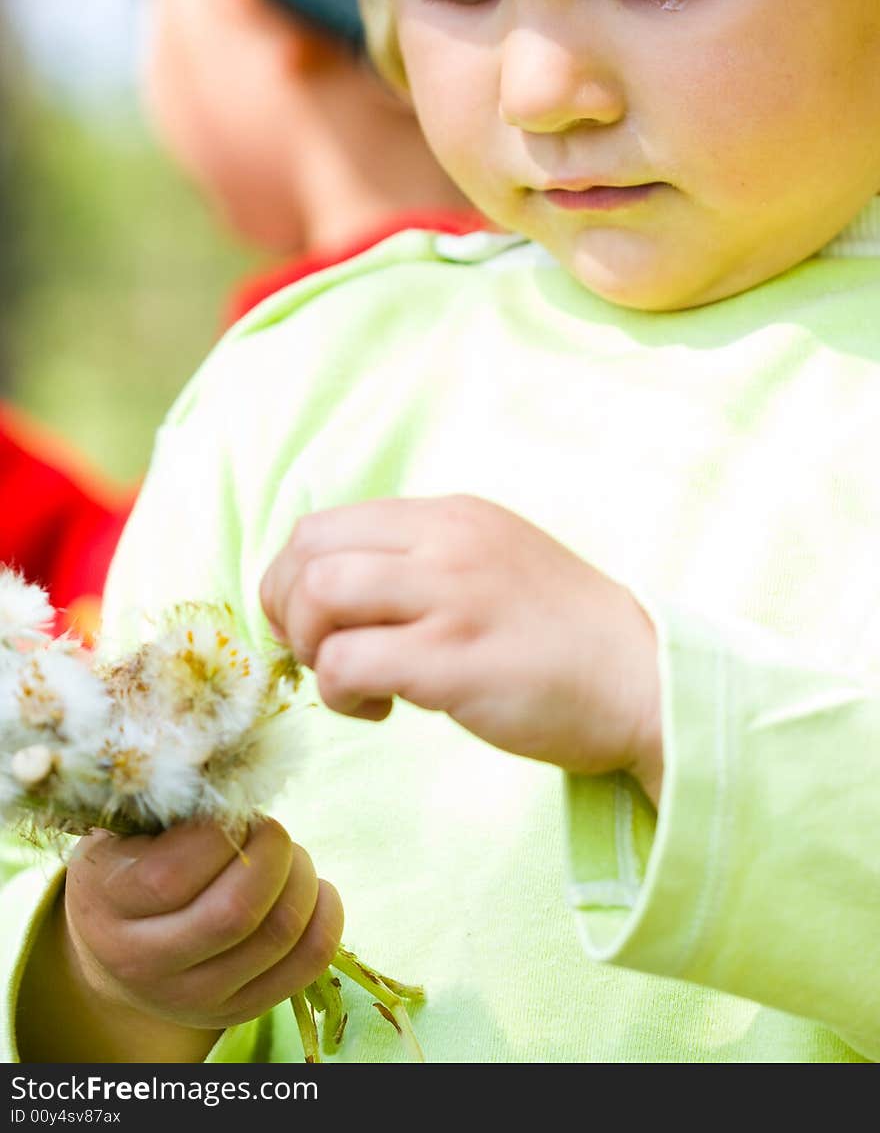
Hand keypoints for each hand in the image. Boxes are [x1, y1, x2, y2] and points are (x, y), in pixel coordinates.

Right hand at [49, 817, 341, 1057]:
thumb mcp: (129, 827)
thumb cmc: (132, 860)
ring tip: (289, 855)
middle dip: (273, 852)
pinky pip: (306, 965)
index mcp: (106, 905)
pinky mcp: (235, 1011)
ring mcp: (191, 997)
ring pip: (278, 936)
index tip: (230, 809)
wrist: (116, 944)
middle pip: (235, 913)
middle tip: (270, 828)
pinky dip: (326, 916)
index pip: (173, 875)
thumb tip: (236, 774)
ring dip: (302, 878)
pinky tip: (314, 888)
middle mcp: (142, 963)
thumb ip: (171, 803)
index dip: (220, 829)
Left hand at [260, 496, 661, 801]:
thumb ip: (423, 562)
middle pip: (307, 551)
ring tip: (352, 682)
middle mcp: (445, 541)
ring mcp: (451, 596)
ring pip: (318, 596)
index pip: (324, 524)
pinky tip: (382, 710)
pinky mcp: (455, 658)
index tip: (316, 625)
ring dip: (312, 648)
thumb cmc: (563, 636)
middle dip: (287, 610)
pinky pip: (349, 664)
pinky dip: (341, 694)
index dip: (294, 578)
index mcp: (449, 515)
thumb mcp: (491, 563)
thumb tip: (334, 590)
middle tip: (320, 654)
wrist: (646, 681)